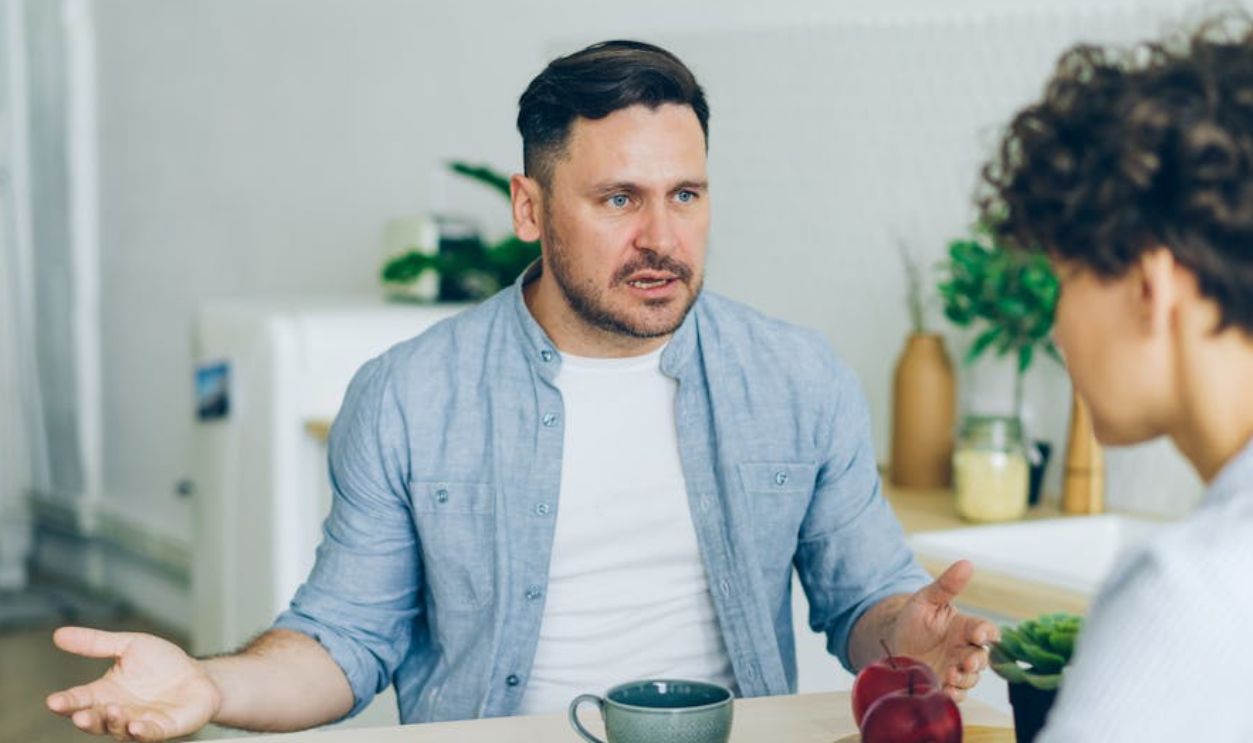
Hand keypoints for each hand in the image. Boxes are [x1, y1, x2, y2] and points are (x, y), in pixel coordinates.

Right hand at [45, 626, 220, 740]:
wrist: (198, 675)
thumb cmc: (162, 664)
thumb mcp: (129, 645)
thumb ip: (96, 643)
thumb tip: (59, 634)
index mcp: (106, 693)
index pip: (80, 699)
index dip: (66, 702)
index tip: (53, 701)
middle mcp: (119, 711)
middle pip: (95, 720)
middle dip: (86, 719)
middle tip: (79, 715)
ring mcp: (139, 722)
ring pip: (119, 729)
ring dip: (113, 723)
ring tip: (113, 711)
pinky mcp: (162, 728)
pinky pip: (149, 734)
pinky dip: (141, 732)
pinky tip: (135, 727)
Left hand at [889, 560, 999, 701]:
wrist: (892, 643)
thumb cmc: (913, 620)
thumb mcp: (926, 600)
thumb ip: (946, 585)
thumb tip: (966, 563)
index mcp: (964, 628)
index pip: (986, 630)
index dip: (987, 633)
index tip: (979, 635)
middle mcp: (964, 649)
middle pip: (982, 657)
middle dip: (977, 661)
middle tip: (965, 662)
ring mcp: (956, 669)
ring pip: (972, 677)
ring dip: (965, 678)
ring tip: (950, 675)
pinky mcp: (946, 685)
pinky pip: (959, 693)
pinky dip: (956, 694)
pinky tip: (947, 690)